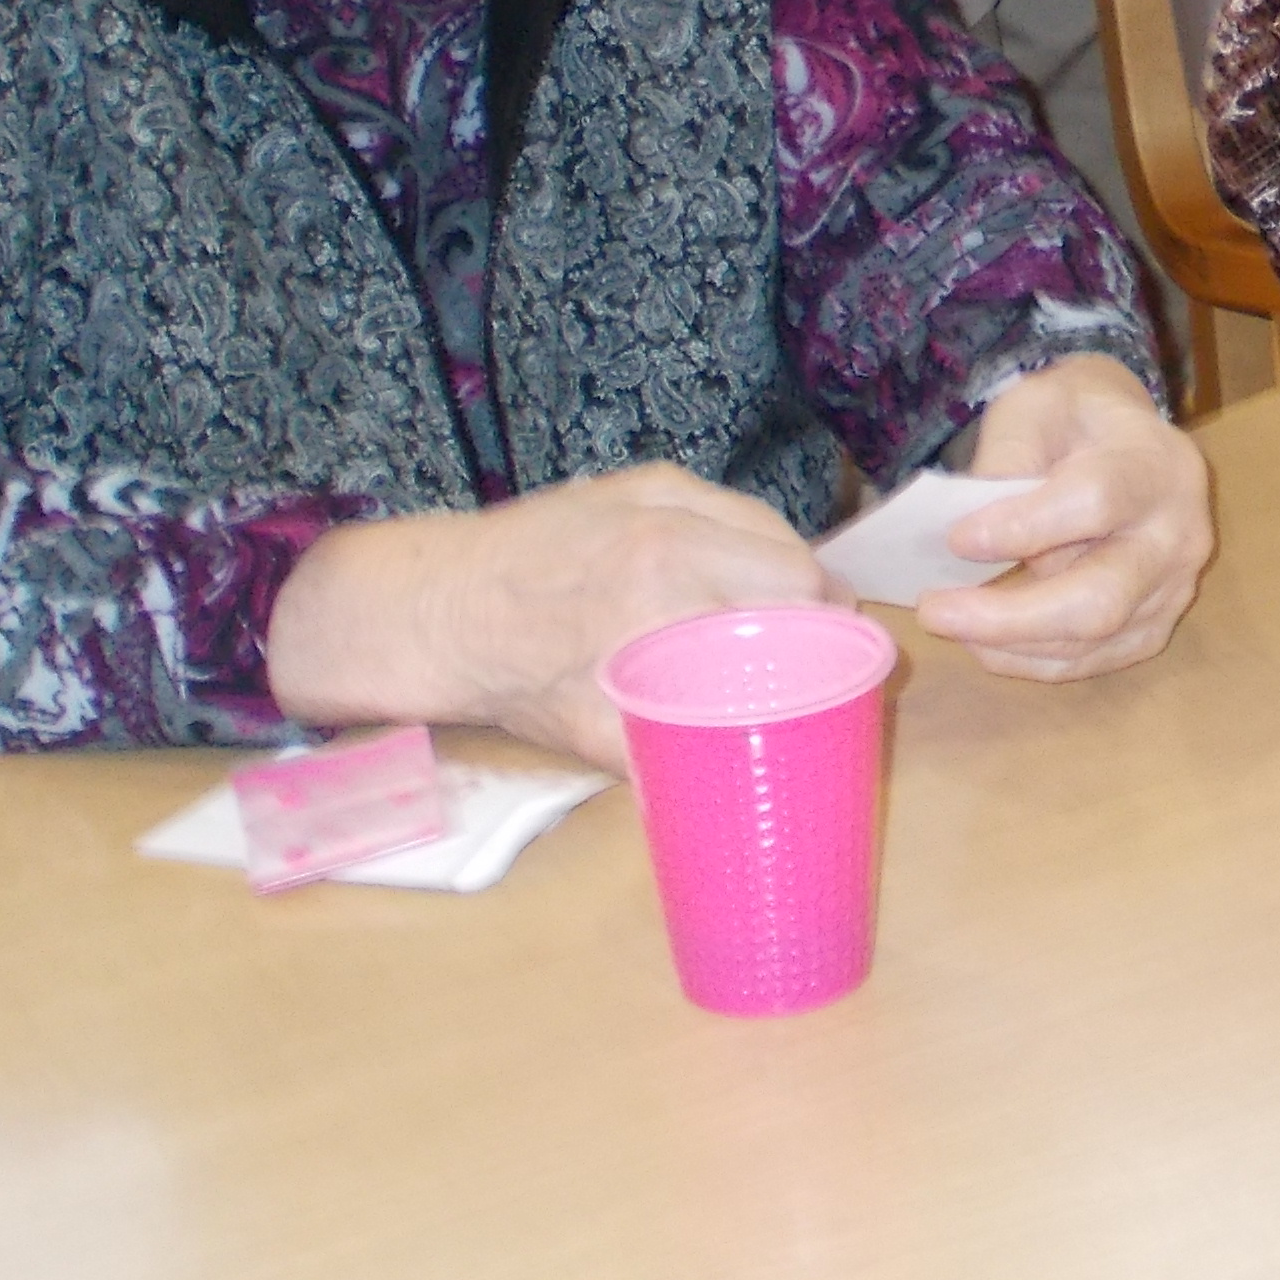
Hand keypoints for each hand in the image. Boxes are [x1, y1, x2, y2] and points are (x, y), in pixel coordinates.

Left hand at [268, 463, 829, 767]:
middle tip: (813, 648)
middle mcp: (671, 536)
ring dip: (789, 568)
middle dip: (819, 609)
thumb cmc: (513, 678)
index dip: (831, 648)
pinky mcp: (647, 478)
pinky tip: (739, 568)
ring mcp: (660, 497)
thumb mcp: (596, 735)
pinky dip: (748, 536)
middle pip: (800, 567)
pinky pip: (731, 504)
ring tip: (784, 611)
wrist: (438, 606)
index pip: (796, 613)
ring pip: (773, 527)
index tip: (840, 676)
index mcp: (663, 599)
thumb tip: (737, 801)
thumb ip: (674, 762)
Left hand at [923, 354, 1213, 679]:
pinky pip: (1091, 662)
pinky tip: (985, 642)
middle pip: (1100, 597)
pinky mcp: (1156, 626)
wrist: (1130, 442)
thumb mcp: (1034, 409)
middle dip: (1009, 617)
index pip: (1094, 503)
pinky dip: (1030, 660)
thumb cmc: (1074, 419)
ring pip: (1092, 641)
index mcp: (1155, 464)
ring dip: (1009, 644)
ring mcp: (1174, 589)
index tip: (956, 539)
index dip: (1023, 527)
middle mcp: (1179, 534)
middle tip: (933, 610)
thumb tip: (971, 543)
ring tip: (949, 622)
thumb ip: (1006, 463)